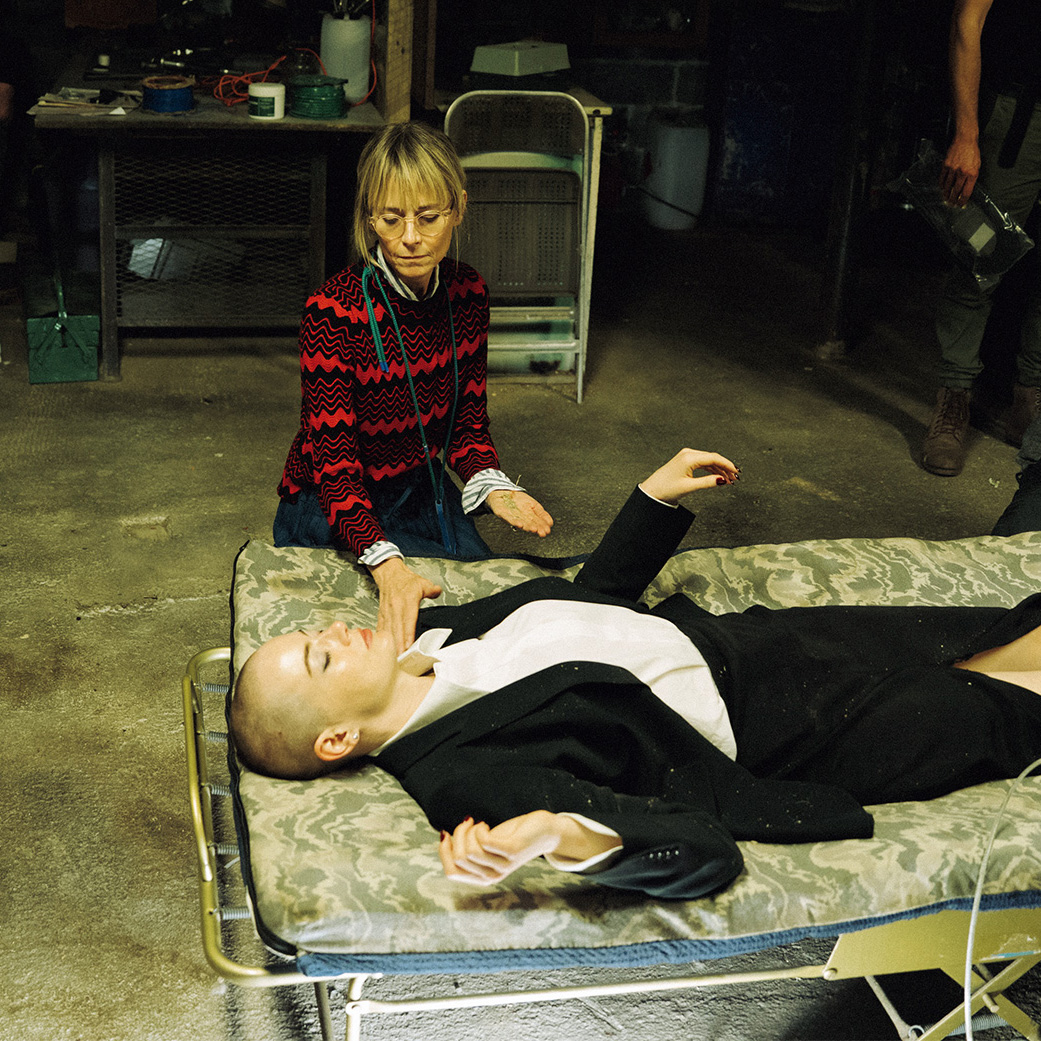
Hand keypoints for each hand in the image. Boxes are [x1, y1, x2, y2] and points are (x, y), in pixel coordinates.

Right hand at [370, 557, 441, 654]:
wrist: (389, 575)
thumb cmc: (406, 581)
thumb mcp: (422, 583)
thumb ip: (432, 589)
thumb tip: (438, 591)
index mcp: (406, 601)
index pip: (407, 621)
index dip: (408, 635)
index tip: (409, 647)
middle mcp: (395, 608)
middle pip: (397, 630)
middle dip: (399, 646)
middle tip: (402, 660)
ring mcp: (387, 612)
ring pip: (389, 632)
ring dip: (391, 646)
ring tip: (394, 660)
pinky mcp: (382, 615)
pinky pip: (382, 630)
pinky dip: (384, 641)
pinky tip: (385, 650)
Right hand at [438, 812, 618, 885]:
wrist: (545, 832)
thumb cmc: (512, 837)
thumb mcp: (486, 847)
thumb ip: (468, 850)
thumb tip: (443, 839)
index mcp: (483, 878)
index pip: (451, 872)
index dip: (443, 852)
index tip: (446, 834)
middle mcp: (493, 876)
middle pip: (459, 858)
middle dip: (457, 836)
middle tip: (467, 824)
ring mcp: (504, 865)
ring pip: (469, 850)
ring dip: (468, 830)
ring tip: (477, 823)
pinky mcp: (512, 851)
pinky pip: (484, 841)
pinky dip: (479, 829)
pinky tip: (486, 824)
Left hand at [485, 489, 553, 536]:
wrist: (501, 492)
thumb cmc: (517, 500)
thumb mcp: (533, 505)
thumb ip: (542, 514)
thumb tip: (550, 523)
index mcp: (528, 516)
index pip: (537, 521)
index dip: (542, 526)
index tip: (547, 531)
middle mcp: (520, 518)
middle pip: (529, 523)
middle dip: (536, 528)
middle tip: (542, 533)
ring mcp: (511, 516)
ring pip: (520, 522)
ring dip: (527, 526)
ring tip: (534, 529)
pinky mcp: (501, 513)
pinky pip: (507, 518)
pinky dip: (513, 521)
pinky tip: (519, 524)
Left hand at [638, 448, 738, 504]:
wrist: (652, 491)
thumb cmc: (667, 489)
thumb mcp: (690, 487)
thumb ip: (708, 482)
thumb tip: (723, 480)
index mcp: (689, 458)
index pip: (714, 458)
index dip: (728, 465)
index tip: (736, 472)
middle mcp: (688, 453)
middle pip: (713, 458)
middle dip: (725, 467)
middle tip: (735, 478)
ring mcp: (686, 456)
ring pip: (709, 460)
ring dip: (719, 469)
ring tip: (729, 480)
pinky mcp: (685, 460)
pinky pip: (703, 462)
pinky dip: (711, 469)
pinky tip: (718, 476)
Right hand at [940, 137, 980, 206]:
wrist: (965, 140)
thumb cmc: (972, 152)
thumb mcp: (977, 166)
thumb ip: (972, 178)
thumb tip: (965, 190)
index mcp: (972, 173)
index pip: (967, 192)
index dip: (963, 200)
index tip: (961, 204)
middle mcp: (963, 172)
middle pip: (956, 191)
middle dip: (953, 199)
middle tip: (951, 203)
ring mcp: (953, 169)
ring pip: (948, 186)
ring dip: (946, 194)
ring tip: (945, 197)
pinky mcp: (946, 165)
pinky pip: (942, 178)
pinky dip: (942, 184)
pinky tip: (942, 187)